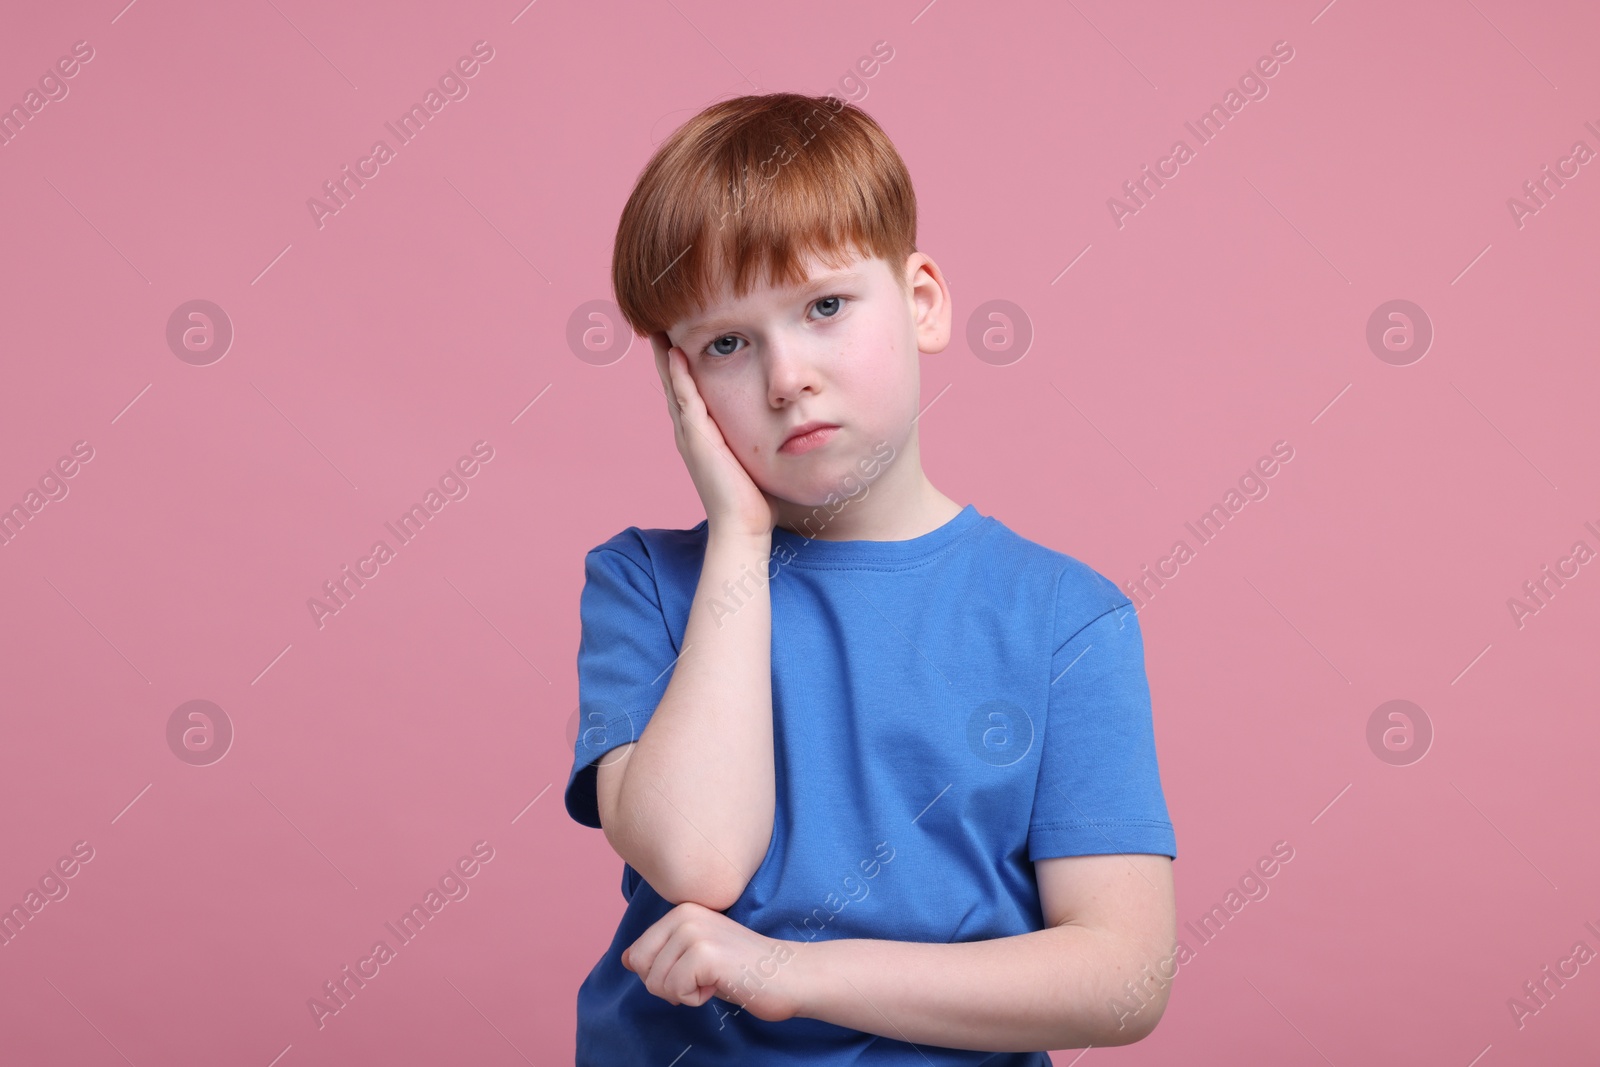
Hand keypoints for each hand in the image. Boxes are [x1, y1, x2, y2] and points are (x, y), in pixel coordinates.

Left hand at [621, 900, 806, 1022]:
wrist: (787, 975)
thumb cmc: (742, 970)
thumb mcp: (696, 955)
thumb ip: (662, 953)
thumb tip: (625, 959)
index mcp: (680, 910)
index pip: (635, 954)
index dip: (661, 974)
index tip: (695, 970)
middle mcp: (684, 914)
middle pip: (641, 968)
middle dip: (667, 986)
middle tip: (704, 978)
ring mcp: (694, 932)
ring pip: (656, 983)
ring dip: (685, 994)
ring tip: (716, 979)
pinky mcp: (704, 954)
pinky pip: (676, 992)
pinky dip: (696, 999)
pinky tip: (722, 983)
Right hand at [651, 331, 779, 540]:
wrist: (743, 526)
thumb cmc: (754, 499)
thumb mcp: (754, 457)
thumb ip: (757, 438)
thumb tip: (781, 425)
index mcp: (701, 435)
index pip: (687, 391)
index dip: (681, 365)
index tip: (680, 336)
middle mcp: (690, 431)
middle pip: (672, 383)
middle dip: (665, 353)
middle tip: (657, 322)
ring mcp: (690, 434)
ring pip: (673, 386)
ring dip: (664, 356)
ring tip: (657, 327)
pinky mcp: (697, 438)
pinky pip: (685, 399)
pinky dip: (677, 375)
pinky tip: (674, 351)